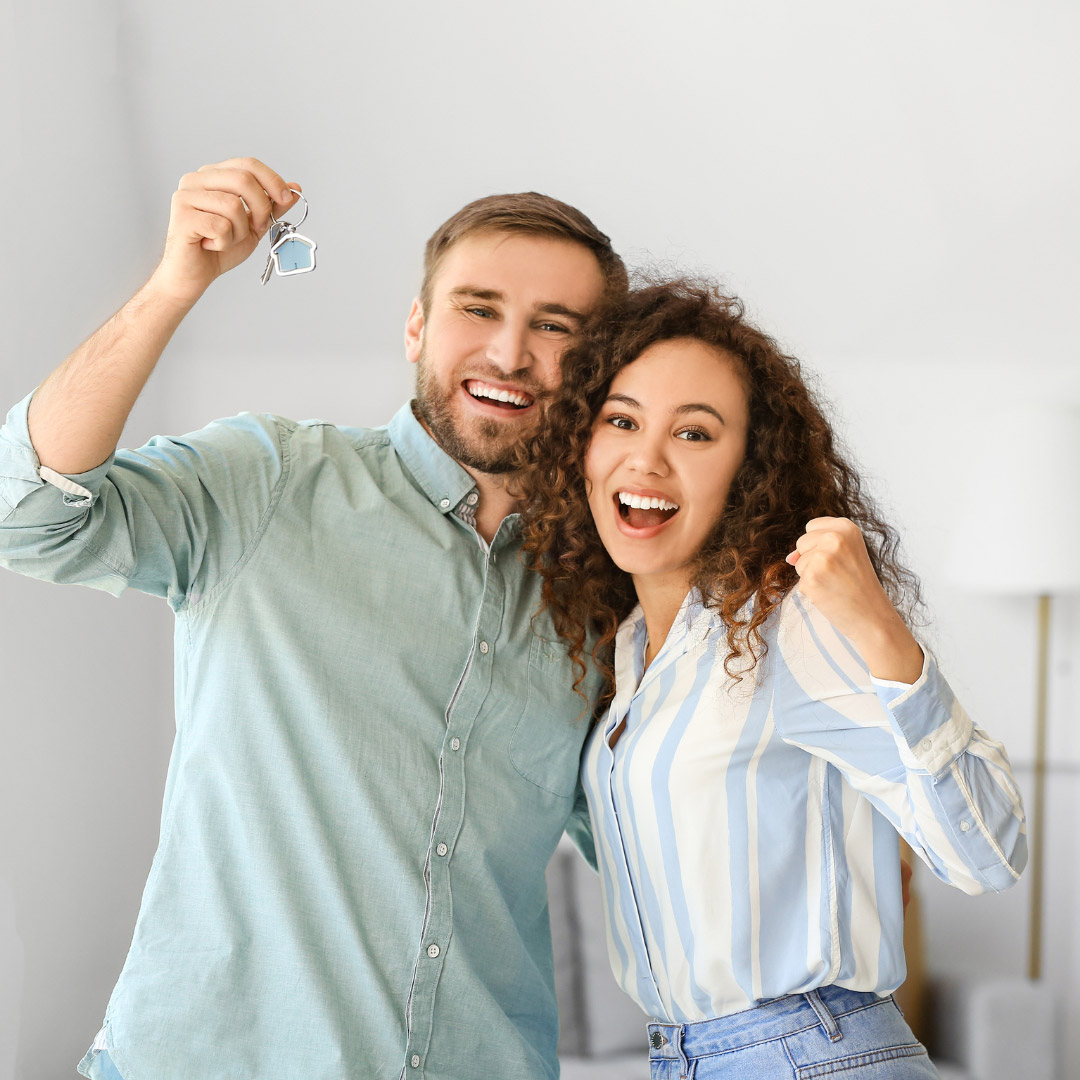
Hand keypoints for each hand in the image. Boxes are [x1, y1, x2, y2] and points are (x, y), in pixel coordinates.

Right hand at [149, 157, 299, 305]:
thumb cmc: (220, 249)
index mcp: (213, 176)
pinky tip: (211, 245)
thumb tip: (295, 188)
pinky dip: (224, 242)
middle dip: (261, 208)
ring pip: (233, 205)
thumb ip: (272, 206)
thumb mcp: (254, 225)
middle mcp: (197, 179)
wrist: (194, 274)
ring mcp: (186, 195)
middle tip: (258, 227)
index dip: (272, 180)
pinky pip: (220, 226)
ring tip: (226, 239)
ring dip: (239, 231)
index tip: (286, 198)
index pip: (248, 164)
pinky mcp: (182, 215)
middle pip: (243, 179)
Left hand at [786, 517, 922, 682]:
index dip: (819, 545)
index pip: (811, 527)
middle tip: (838, 574)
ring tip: (835, 583)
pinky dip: (811, 590)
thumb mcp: (848, 553)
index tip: (840, 558)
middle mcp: (834, 538)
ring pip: (798, 562)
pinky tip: (830, 594)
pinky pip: (799, 580)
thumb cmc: (860, 584)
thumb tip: (790, 557)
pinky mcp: (811, 578)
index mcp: (846, 527)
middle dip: (813, 559)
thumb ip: (818, 546)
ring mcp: (822, 558)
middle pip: (801, 542)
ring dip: (811, 575)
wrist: (873, 616)